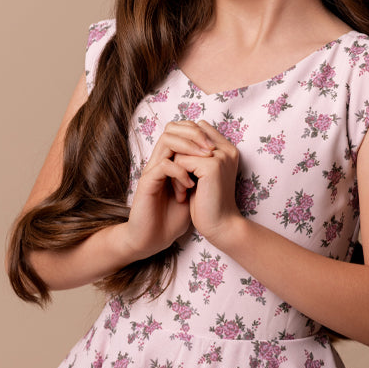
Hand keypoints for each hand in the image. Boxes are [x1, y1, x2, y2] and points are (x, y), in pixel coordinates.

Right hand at [124, 121, 214, 258]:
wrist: (155, 239)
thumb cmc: (174, 218)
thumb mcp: (194, 193)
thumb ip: (202, 174)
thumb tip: (222, 160)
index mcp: (169, 160)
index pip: (180, 131)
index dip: (199, 132)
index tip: (217, 147)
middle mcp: (159, 161)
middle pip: (172, 128)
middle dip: (195, 134)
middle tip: (212, 149)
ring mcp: (152, 170)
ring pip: (167, 141)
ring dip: (188, 148)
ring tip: (204, 161)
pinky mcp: (147, 183)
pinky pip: (163, 165)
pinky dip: (180, 172)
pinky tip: (190, 185)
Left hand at [174, 121, 242, 250]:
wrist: (219, 226)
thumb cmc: (208, 203)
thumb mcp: (203, 174)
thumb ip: (197, 154)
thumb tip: (180, 134)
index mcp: (228, 149)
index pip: (198, 130)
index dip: (185, 148)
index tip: (185, 171)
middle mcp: (227, 149)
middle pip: (188, 138)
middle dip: (179, 157)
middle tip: (181, 181)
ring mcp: (220, 156)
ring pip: (182, 149)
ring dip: (176, 169)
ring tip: (183, 188)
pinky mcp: (212, 165)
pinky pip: (181, 161)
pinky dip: (177, 178)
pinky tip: (184, 193)